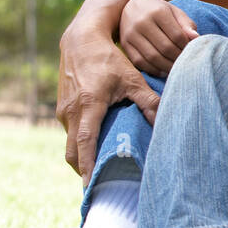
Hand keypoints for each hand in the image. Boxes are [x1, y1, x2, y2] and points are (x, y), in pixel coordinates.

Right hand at [57, 25, 161, 184]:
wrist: (80, 40)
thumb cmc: (109, 59)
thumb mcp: (133, 79)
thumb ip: (149, 101)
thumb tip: (166, 122)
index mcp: (88, 106)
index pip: (85, 144)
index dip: (88, 166)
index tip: (91, 186)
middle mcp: (70, 112)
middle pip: (71, 152)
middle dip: (83, 171)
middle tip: (99, 188)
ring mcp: (62, 111)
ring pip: (70, 143)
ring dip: (82, 158)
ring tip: (100, 173)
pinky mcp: (61, 108)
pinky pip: (69, 134)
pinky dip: (79, 145)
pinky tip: (94, 150)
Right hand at [119, 0, 198, 76]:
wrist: (130, 6)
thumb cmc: (158, 10)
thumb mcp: (174, 12)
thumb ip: (186, 24)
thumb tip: (196, 38)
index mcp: (158, 12)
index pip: (177, 36)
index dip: (187, 47)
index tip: (192, 52)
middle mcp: (142, 22)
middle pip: (165, 48)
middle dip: (178, 59)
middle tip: (186, 64)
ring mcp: (131, 34)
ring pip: (152, 57)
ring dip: (167, 67)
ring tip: (176, 69)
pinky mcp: (124, 44)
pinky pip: (140, 62)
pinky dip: (153, 69)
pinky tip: (163, 70)